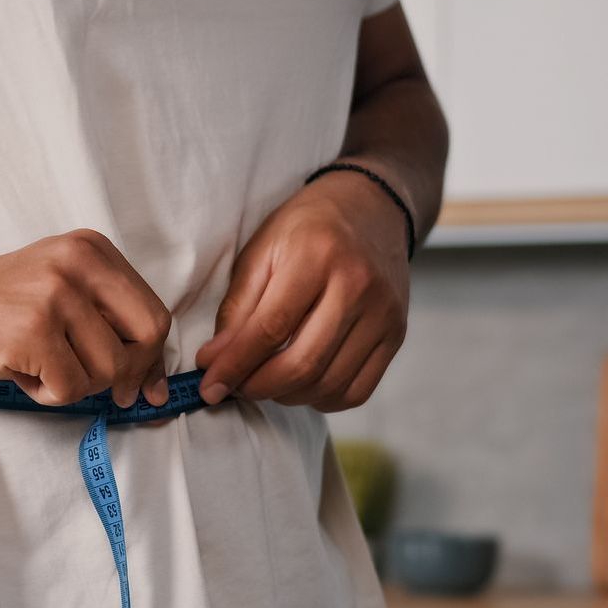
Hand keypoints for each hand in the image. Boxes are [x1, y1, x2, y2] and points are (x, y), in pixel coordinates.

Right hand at [0, 228, 171, 407]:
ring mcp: (54, 293)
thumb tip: (155, 390)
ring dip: (73, 384)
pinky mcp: (30, 330)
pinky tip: (14, 371)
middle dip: (126, 375)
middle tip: (85, 384)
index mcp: (89, 249)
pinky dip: (45, 394)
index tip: (135, 386)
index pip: (155, 313)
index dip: (148, 360)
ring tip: (32, 364)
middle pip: (148, 338)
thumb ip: (107, 330)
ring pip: (109, 370)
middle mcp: (77, 261)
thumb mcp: (54, 299)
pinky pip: (71, 389)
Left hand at [194, 170, 409, 412]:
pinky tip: (300, 385)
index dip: (235, 365)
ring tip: (263, 383)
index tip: (210, 386)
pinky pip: (357, 391)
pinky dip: (321, 399)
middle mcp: (358, 286)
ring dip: (286, 396)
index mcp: (317, 256)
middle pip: (303, 364)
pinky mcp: (397, 335)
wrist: (371, 208)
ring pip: (329, 384)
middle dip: (257, 387)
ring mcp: (384, 314)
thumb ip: (237, 309)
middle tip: (234, 388)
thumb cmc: (307, 229)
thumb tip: (214, 362)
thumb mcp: (260, 251)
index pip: (271, 329)